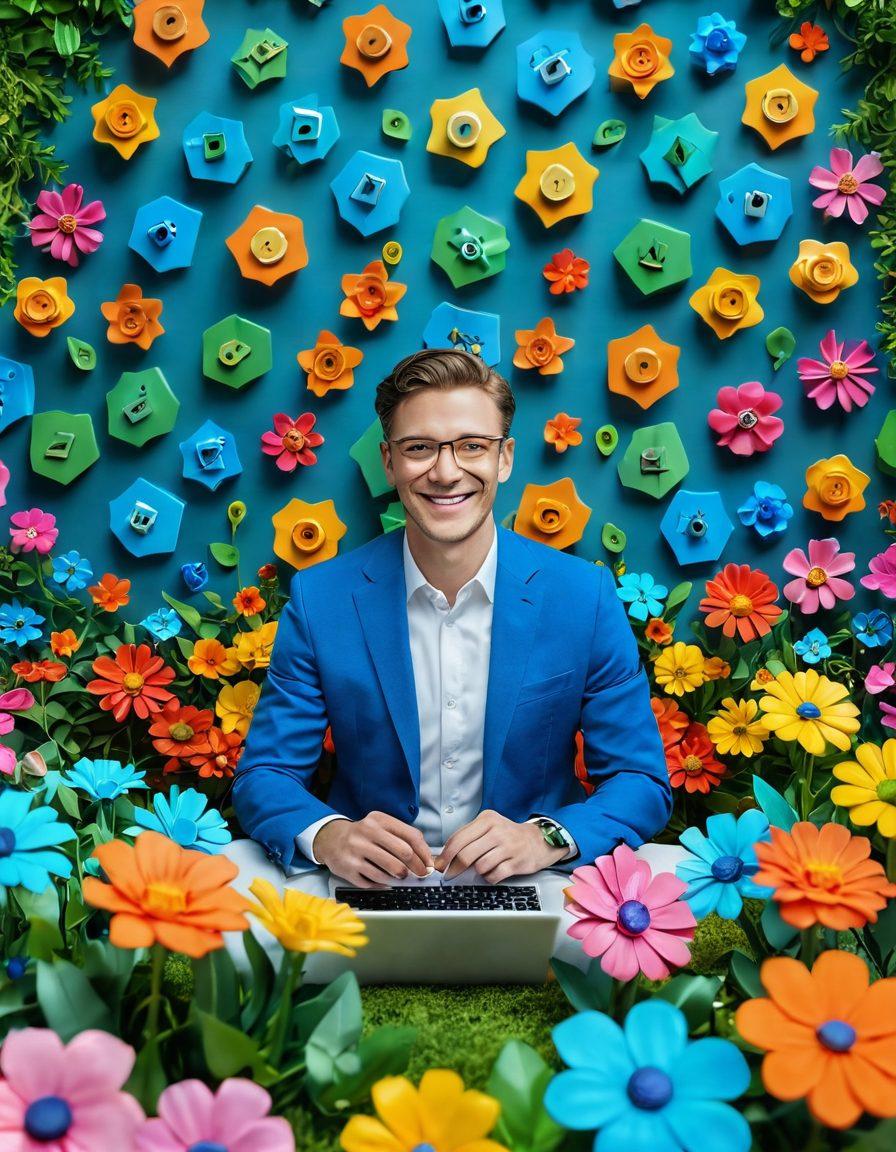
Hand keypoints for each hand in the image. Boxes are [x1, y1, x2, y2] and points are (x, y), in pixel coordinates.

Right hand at [313, 812, 433, 887]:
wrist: (330, 839)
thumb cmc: (362, 834)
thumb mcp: (380, 826)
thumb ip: (401, 837)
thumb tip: (425, 858)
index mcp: (378, 820)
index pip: (411, 836)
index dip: (424, 853)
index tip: (429, 863)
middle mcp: (366, 833)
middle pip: (403, 853)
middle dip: (416, 867)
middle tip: (419, 874)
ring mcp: (356, 851)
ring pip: (389, 869)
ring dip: (400, 876)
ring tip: (400, 875)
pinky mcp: (348, 868)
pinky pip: (374, 881)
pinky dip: (383, 883)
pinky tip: (385, 880)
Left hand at [433, 810, 567, 883]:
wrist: (537, 840)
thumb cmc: (507, 835)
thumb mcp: (488, 827)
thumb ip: (468, 837)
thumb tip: (445, 857)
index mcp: (487, 819)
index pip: (458, 838)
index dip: (446, 855)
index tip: (440, 864)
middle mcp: (498, 831)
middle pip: (466, 855)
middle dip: (456, 868)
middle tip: (452, 874)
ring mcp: (508, 846)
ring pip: (480, 866)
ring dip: (478, 871)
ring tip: (484, 866)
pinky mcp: (516, 862)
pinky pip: (494, 876)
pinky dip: (489, 877)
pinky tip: (493, 871)